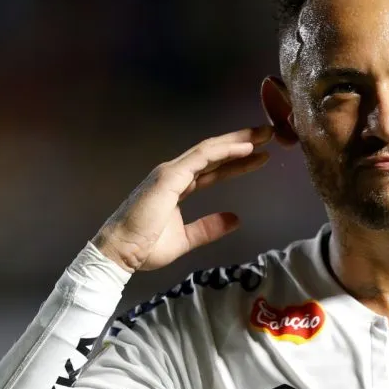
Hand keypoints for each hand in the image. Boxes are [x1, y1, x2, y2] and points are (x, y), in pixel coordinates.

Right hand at [92, 126, 274, 272]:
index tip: (261, 156)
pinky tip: (245, 148)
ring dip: (238, 141)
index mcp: (178, 187)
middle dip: (241, 143)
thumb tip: (235, 220)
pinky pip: (202, 158)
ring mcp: (171, 173)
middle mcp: (175, 174)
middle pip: (214, 154)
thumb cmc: (145, 248)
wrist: (120, 254)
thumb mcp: (185, 239)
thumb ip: (208, 228)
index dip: (236, 162)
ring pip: (210, 150)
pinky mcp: (170, 176)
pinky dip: (224, 151)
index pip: (213, 169)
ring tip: (263, 134)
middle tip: (268, 134)